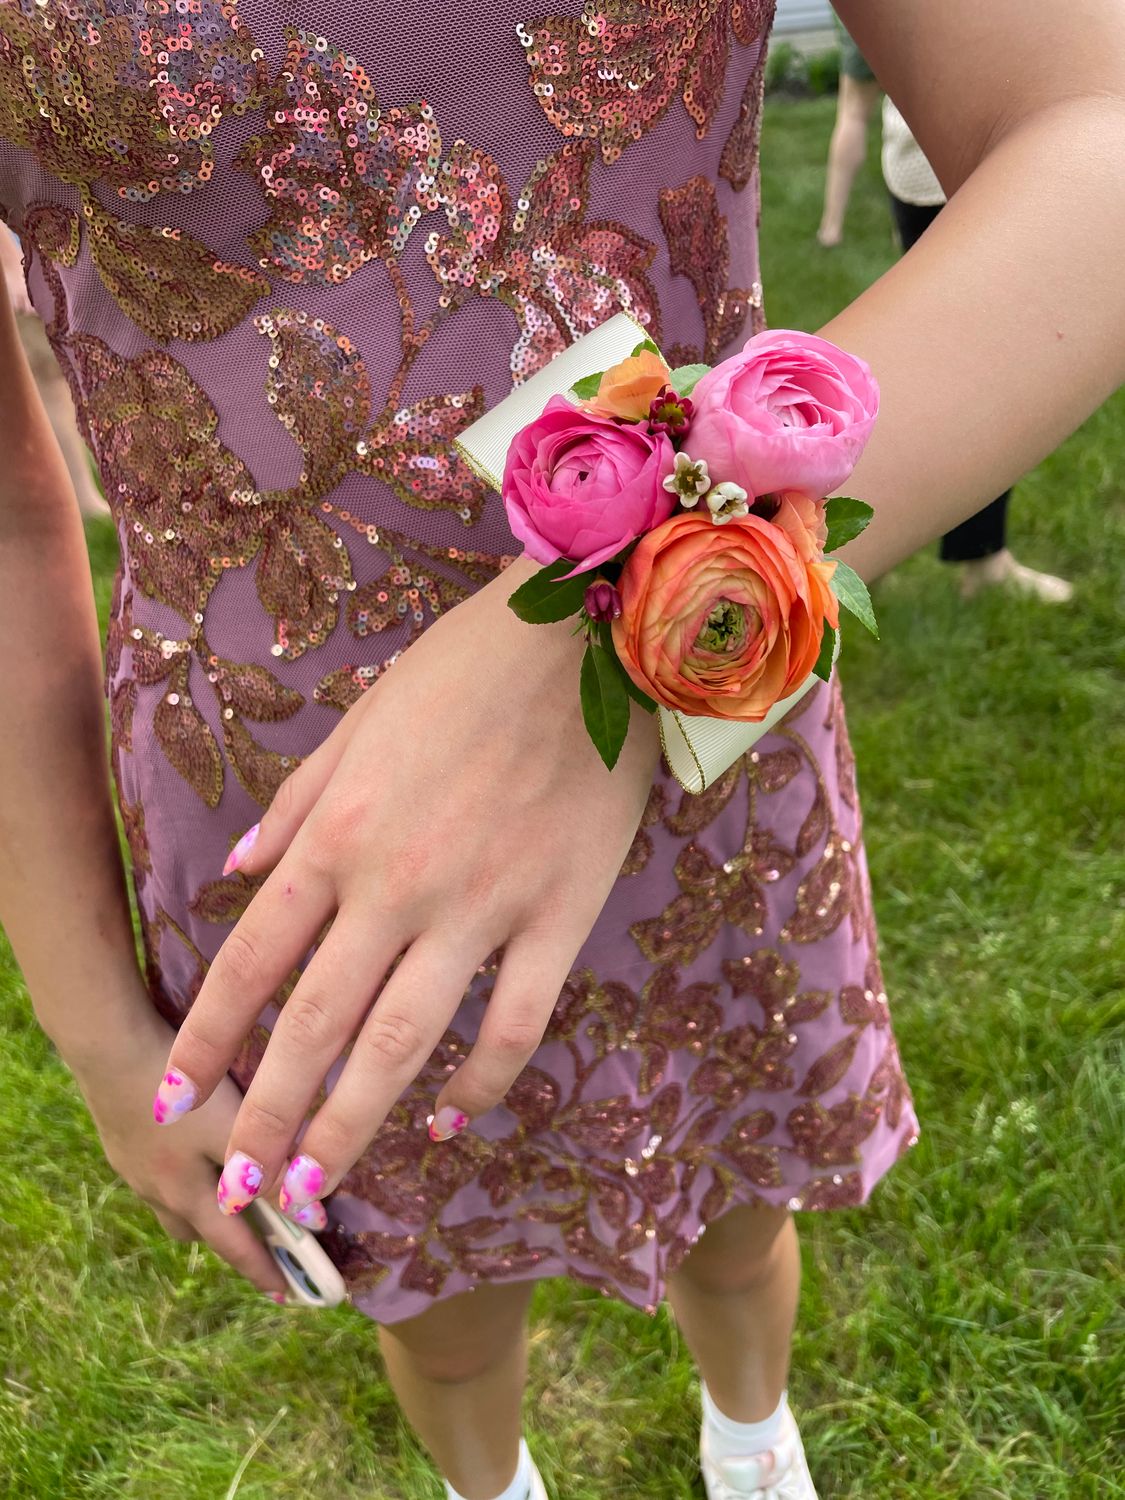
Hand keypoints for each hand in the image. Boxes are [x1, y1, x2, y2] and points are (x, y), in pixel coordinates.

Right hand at [70, 1000, 288, 1300]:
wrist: (108, 1048)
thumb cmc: (178, 1090)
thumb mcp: (230, 1129)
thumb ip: (270, 1168)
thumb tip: (314, 1217)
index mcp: (186, 1196)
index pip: (233, 1247)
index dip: (262, 1270)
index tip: (286, 1296)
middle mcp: (156, 1189)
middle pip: (197, 1230)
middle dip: (229, 1240)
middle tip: (261, 1239)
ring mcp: (132, 1165)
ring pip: (172, 1203)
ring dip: (201, 1207)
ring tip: (227, 1192)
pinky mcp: (121, 1138)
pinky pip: (156, 1173)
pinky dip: (181, 1175)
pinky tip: (189, 1147)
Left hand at [157, 556, 660, 1220]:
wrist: (586, 638)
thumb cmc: (466, 669)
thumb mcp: (359, 723)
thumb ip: (295, 806)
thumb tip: (234, 874)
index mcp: (340, 832)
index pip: (251, 959)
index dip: (207, 1041)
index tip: (175, 1100)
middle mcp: (397, 883)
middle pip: (314, 1024)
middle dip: (267, 1118)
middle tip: (239, 1193)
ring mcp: (482, 906)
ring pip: (403, 1044)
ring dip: (353, 1128)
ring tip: (318, 1191)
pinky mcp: (560, 915)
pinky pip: (515, 1024)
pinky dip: (482, 1085)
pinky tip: (453, 1123)